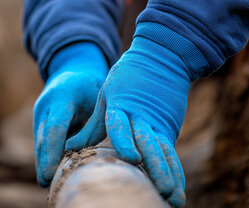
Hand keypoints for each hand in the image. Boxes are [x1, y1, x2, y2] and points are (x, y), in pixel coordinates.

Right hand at [33, 42, 107, 185]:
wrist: (73, 68)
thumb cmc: (91, 84)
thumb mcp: (98, 98)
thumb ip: (93, 122)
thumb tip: (87, 150)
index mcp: (61, 96)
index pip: (55, 128)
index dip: (53, 151)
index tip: (52, 171)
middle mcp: (45, 105)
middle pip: (44, 137)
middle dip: (44, 161)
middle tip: (46, 183)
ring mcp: (40, 112)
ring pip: (41, 141)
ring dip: (43, 161)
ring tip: (47, 183)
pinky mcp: (40, 120)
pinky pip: (43, 140)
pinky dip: (46, 155)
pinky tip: (50, 172)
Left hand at [66, 34, 193, 206]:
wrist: (162, 56)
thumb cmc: (128, 76)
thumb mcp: (107, 95)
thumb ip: (93, 125)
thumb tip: (70, 147)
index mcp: (121, 105)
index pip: (121, 125)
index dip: (125, 141)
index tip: (132, 159)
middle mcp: (141, 117)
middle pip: (149, 144)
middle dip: (156, 168)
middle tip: (162, 190)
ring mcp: (158, 123)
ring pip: (164, 151)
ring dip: (169, 175)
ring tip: (174, 198)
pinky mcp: (168, 128)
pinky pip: (171, 152)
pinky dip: (175, 170)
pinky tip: (178, 189)